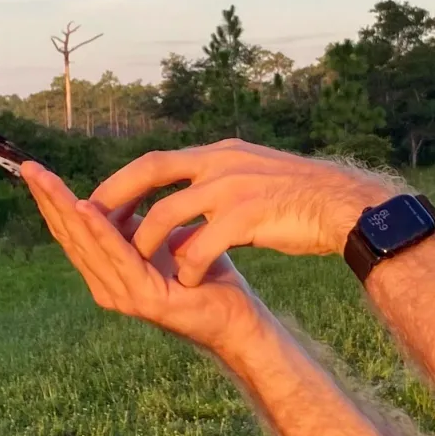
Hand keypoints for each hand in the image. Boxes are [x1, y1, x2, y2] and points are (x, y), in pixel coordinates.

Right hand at [22, 162, 263, 349]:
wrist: (238, 316)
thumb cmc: (205, 276)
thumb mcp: (163, 240)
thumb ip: (138, 225)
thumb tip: (122, 194)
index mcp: (109, 271)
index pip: (73, 231)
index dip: (53, 201)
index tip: (35, 169)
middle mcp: (107, 285)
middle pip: (71, 235)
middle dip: (49, 200)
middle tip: (28, 168)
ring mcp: (122, 294)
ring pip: (87, 242)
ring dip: (64, 208)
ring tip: (45, 180)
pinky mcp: (143, 297)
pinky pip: (118, 256)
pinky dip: (100, 230)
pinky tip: (85, 206)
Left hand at [92, 139, 399, 286]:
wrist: (344, 207)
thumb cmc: (302, 200)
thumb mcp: (253, 178)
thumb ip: (219, 184)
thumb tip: (190, 201)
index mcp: (219, 154)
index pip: (156, 161)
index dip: (123, 181)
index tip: (99, 202)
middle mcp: (220, 163)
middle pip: (150, 173)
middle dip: (116, 199)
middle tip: (90, 224)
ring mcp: (232, 187)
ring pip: (167, 213)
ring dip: (147, 241)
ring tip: (140, 265)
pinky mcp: (248, 215)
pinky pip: (201, 244)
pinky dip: (188, 264)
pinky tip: (186, 281)